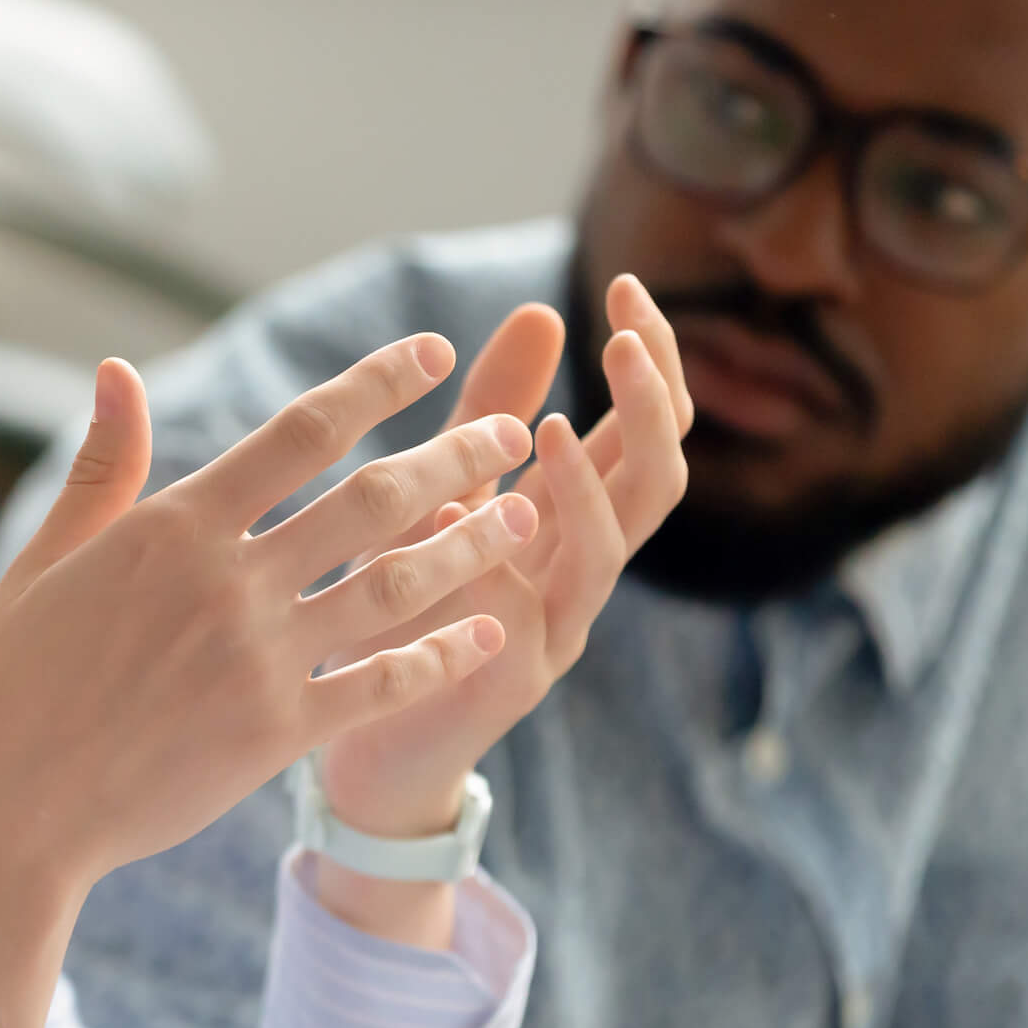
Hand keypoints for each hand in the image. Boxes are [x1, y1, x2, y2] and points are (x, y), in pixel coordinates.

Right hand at [0, 334, 541, 1027]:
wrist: (5, 810)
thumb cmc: (11, 683)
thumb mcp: (46, 560)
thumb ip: (104, 467)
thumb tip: (120, 370)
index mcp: (174, 526)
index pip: (301, 430)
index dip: (378, 382)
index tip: (435, 354)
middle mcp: (228, 581)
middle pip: (373, 498)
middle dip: (455, 457)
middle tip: (513, 432)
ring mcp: (256, 659)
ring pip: (395, 586)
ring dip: (470, 547)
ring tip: (527, 520)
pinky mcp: (273, 735)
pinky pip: (379, 685)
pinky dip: (441, 657)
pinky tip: (489, 633)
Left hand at [314, 274, 692, 839]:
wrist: (368, 741)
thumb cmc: (407, 605)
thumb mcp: (445, 491)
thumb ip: (490, 412)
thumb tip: (544, 310)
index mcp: (575, 516)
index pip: (648, 430)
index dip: (654, 360)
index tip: (627, 286)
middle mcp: (581, 571)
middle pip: (659, 484)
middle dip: (650, 408)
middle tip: (623, 339)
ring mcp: (554, 631)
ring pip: (606, 557)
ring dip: (585, 487)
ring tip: (545, 427)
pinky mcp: (505, 685)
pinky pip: (518, 627)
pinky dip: (492, 571)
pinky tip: (455, 518)